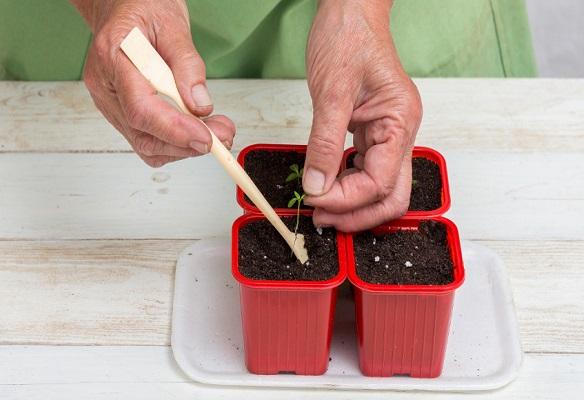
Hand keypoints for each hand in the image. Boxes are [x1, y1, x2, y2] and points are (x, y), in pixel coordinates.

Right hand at [71, 0, 234, 166]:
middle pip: (144, 135)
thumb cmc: (143, 9)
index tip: (206, 137)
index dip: (175, 130)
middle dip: (187, 143)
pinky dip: (175, 143)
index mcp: (112, 58)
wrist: (124, 7)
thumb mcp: (172, 24)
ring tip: (215, 131)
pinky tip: (195, 130)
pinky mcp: (121, 113)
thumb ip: (187, 64)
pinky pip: (148, 139)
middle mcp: (106, 87)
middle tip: (222, 135)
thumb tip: (200, 105)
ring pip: (147, 145)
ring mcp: (111, 104)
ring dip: (185, 147)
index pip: (141, 109)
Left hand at [303, 0, 421, 231]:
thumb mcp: (332, 93)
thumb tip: (317, 186)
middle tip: (322, 221)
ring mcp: (387, 134)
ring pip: (379, 187)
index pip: (380, 183)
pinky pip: (365, 170)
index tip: (313, 201)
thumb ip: (325, 144)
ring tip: (320, 210)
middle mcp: (400, 133)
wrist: (350, 11)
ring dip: (352, 204)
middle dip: (357, 214)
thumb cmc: (348, 38)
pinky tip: (327, 188)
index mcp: (399, 123)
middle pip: (391, 196)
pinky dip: (347, 186)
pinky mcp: (372, 131)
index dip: (346, 200)